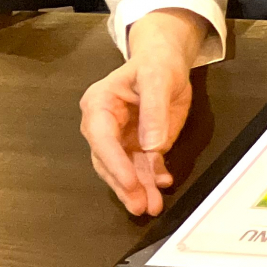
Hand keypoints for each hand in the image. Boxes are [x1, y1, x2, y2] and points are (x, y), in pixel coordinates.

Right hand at [78, 8, 207, 215]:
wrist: (166, 60)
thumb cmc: (156, 63)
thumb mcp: (158, 79)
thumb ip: (154, 111)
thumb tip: (152, 146)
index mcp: (99, 105)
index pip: (102, 140)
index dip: (115, 164)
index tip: (130, 183)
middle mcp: (104, 125)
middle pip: (109, 161)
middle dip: (125, 184)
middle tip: (140, 205)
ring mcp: (121, 137)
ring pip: (125, 168)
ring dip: (139, 188)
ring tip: (151, 206)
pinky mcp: (140, 144)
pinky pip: (144, 165)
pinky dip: (153, 177)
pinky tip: (163, 184)